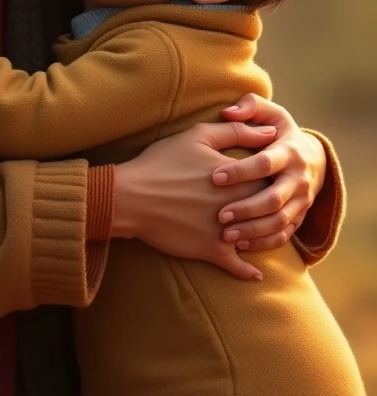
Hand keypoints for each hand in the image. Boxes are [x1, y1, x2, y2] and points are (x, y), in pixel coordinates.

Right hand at [112, 120, 277, 280]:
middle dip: (271, 207)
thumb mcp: (199, 135)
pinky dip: (248, 272)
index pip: (272, 178)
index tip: (269, 176)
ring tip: (262, 233)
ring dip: (263, 237)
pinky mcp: (213, 251)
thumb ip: (237, 131)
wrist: (132, 197)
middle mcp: (240, 206)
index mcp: (240, 178)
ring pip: (259, 239)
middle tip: (269, 204)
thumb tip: (270, 131)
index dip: (273, 177)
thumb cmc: (163, 162)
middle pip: (270, 209)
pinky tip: (255, 275)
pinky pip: (238, 267)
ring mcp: (228, 232)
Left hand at [214, 94, 326, 251]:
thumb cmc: (280, 133)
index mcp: (289, 152)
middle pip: (273, 199)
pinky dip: (264, 242)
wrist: (313, 159)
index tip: (214, 177)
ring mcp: (301, 201)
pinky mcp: (299, 217)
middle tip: (219, 215)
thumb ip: (250, 107)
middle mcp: (298, 179)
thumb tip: (228, 111)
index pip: (264, 163)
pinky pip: (284, 235)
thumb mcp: (271, 114)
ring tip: (226, 234)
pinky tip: (241, 244)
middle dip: (246, 208)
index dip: (240, 171)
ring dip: (253, 230)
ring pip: (279, 221)